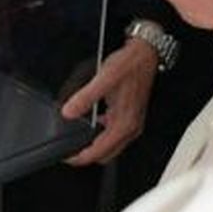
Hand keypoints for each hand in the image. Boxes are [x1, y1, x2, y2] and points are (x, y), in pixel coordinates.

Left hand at [60, 35, 156, 166]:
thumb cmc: (130, 65)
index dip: (80, 158)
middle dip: (86, 156)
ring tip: (76, 138)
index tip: (67, 157)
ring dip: (94, 145)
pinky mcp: (130, 116)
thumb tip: (68, 113)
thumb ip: (85, 98)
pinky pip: (113, 133)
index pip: (99, 152)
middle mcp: (130, 128)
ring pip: (110, 146)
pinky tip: (91, 123)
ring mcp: (131, 123)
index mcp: (124, 123)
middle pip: (105, 154)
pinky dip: (101, 134)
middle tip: (69, 151)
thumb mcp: (104, 79)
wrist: (146, 53)